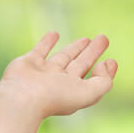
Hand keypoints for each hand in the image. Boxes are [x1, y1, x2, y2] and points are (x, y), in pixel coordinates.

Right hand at [0, 31, 117, 117]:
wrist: (23, 97)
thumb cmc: (56, 97)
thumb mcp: (90, 93)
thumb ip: (103, 81)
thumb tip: (104, 64)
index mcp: (75, 92)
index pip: (94, 79)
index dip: (104, 71)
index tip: (110, 60)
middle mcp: (60, 83)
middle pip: (81, 64)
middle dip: (92, 52)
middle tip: (103, 39)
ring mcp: (44, 73)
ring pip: (64, 57)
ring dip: (75, 47)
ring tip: (87, 38)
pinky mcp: (29, 63)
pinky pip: (40, 50)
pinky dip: (47, 42)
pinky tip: (55, 34)